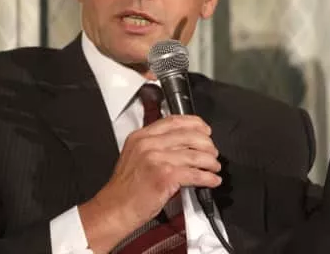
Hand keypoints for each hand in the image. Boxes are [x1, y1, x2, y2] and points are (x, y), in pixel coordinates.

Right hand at [78, 115, 220, 252]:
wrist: (115, 208)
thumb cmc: (125, 188)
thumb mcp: (134, 156)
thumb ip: (154, 145)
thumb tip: (182, 144)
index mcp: (140, 136)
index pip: (173, 121)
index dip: (194, 123)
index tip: (204, 129)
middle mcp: (148, 144)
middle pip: (188, 136)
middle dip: (207, 144)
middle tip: (213, 151)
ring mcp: (156, 159)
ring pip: (194, 155)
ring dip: (210, 162)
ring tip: (214, 167)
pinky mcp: (165, 177)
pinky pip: (194, 174)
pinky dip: (207, 178)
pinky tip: (212, 180)